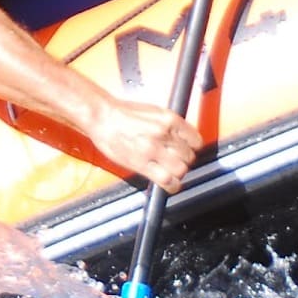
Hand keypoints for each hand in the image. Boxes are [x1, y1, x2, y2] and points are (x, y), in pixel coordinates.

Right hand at [88, 94, 203, 193]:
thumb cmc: (123, 113)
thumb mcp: (153, 111)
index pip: (195, 140)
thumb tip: (182, 139)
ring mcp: (153, 149)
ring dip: (177, 172)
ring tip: (170, 170)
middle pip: (189, 156)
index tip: (189, 150)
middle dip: (184, 160)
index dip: (193, 147)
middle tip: (176, 160)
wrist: (102, 117)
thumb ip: (170, 125)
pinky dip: (171, 185)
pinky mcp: (142, 163)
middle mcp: (164, 134)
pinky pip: (167, 180)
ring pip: (181, 170)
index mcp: (169, 119)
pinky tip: (169, 183)